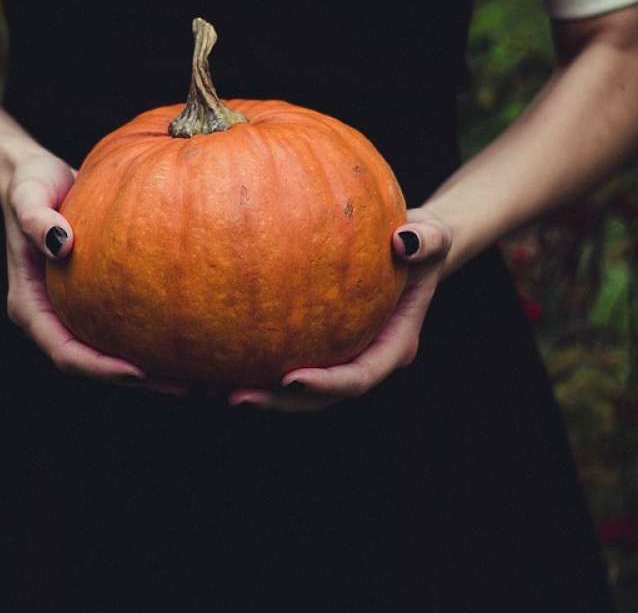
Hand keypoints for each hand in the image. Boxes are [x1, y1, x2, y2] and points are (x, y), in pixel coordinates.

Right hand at [1, 149, 187, 395]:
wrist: (38, 175)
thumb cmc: (30, 184)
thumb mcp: (28, 196)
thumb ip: (36, 219)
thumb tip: (62, 244)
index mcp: (31, 307)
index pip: (65, 352)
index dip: (100, 368)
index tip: (138, 372)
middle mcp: (54, 317)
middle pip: (95, 365)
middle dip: (139, 381)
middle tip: (188, 387)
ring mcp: (77, 311)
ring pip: (115, 353)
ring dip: (156, 370)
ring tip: (204, 376)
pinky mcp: (100, 299)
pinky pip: (129, 326)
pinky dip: (158, 337)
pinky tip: (198, 336)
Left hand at [226, 207, 451, 411]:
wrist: (409, 248)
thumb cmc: (420, 240)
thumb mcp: (433, 234)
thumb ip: (426, 240)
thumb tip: (404, 241)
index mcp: (392, 347)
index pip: (358, 377)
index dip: (326, 386)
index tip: (291, 380)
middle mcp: (361, 360)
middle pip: (318, 398)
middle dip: (277, 403)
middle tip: (235, 398)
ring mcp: (336, 356)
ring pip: (293, 390)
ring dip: (254, 392)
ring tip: (206, 390)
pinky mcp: (312, 344)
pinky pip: (277, 358)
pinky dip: (245, 362)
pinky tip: (204, 357)